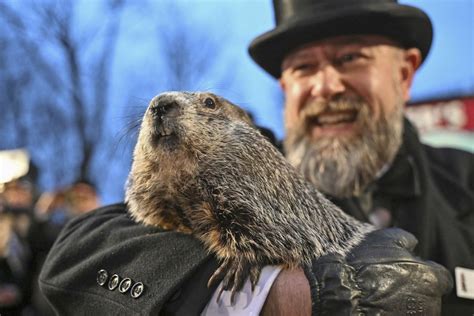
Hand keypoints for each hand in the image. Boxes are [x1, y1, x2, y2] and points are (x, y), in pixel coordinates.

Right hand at [305, 228, 452, 314]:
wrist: (341, 294)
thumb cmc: (362, 267)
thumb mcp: (384, 239)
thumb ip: (405, 239)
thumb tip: (411, 242)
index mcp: (430, 278)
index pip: (440, 275)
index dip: (423, 270)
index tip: (409, 268)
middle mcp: (428, 301)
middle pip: (427, 292)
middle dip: (413, 285)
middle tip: (390, 279)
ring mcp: (414, 315)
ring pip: (414, 305)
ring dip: (403, 298)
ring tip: (380, 291)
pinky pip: (400, 313)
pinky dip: (391, 308)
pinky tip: (376, 302)